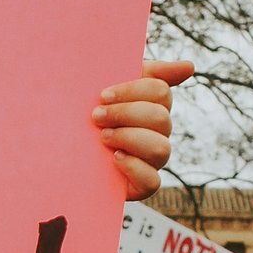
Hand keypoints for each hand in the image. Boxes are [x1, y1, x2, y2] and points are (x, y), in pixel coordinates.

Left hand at [93, 56, 192, 200]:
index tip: (103, 95)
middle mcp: (158, 133)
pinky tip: (114, 158)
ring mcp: (152, 160)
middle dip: (126, 115)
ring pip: (160, 148)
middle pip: (161, 119)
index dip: (133, 91)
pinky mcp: (141, 185)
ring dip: (129, 138)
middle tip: (96, 117)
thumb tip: (190, 67)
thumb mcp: (111, 86)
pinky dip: (134, 168)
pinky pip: (152, 182)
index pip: (161, 92)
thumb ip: (148, 72)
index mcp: (154, 105)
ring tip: (102, 137)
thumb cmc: (89, 112)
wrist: (63, 148)